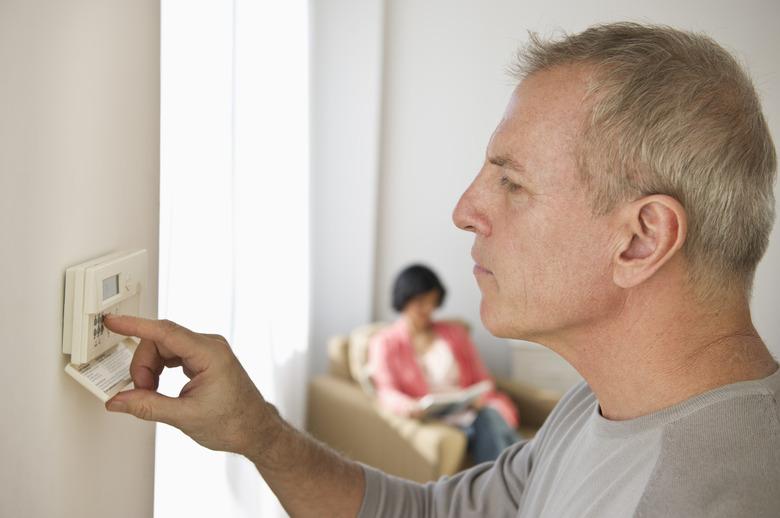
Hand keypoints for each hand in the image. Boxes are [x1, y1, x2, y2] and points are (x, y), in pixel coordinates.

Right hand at [103, 315, 275, 456]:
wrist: (254, 430)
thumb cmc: (234, 422)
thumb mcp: (185, 417)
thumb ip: (148, 406)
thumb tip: (119, 400)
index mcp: (211, 354)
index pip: (166, 332)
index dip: (136, 325)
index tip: (114, 321)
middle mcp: (210, 346)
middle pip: (160, 341)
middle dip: (143, 365)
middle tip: (141, 392)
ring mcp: (208, 351)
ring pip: (164, 347)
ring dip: (150, 368)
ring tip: (151, 393)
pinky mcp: (204, 358)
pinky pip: (173, 354)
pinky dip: (160, 369)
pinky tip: (158, 387)